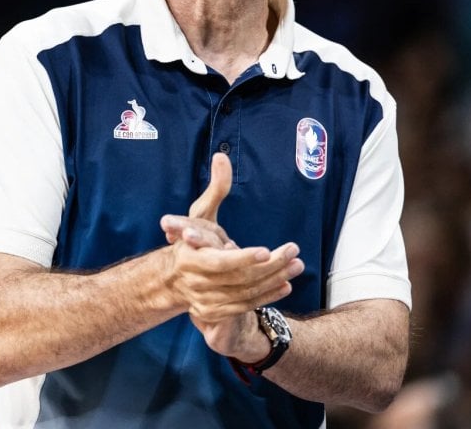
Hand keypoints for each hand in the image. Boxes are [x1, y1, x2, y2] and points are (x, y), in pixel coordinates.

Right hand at [159, 152, 304, 358]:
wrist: (173, 278)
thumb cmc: (192, 237)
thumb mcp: (201, 212)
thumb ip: (215, 189)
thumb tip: (222, 158)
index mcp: (191, 257)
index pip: (220, 262)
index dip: (243, 258)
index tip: (266, 251)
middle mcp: (197, 282)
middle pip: (239, 278)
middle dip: (270, 266)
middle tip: (294, 252)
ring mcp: (205, 300)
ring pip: (245, 293)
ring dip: (274, 280)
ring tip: (297, 265)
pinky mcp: (215, 313)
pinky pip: (245, 306)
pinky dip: (267, 297)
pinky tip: (286, 285)